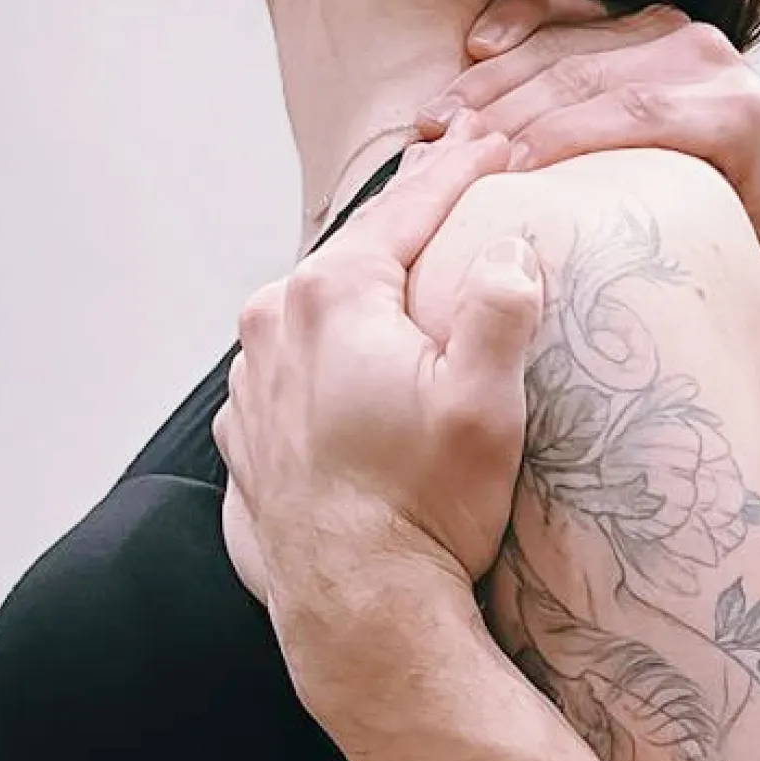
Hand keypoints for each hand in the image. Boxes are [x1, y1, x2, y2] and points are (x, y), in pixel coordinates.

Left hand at [214, 128, 541, 696]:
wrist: (358, 615)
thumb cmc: (426, 510)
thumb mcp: (485, 404)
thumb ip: (501, 310)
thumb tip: (511, 247)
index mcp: (332, 297)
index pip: (408, 210)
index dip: (461, 173)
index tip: (496, 145)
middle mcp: (274, 327)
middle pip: (355, 254)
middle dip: (409, 223)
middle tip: (456, 189)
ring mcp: (251, 385)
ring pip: (315, 314)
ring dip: (363, 294)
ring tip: (407, 279)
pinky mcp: (248, 438)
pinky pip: (292, 373)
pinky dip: (327, 358)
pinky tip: (355, 370)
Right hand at [424, 0, 759, 273]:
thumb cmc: (756, 221)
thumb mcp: (739, 253)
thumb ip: (687, 258)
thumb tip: (613, 307)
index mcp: (737, 114)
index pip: (636, 114)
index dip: (560, 138)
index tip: (500, 177)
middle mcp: (707, 60)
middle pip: (586, 77)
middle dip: (506, 116)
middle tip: (443, 159)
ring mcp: (671, 29)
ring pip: (566, 44)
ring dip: (494, 82)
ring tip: (439, 124)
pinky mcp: (640, 17)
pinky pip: (568, 6)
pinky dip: (519, 20)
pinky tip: (479, 49)